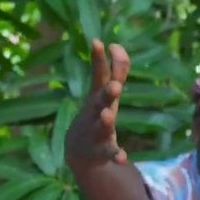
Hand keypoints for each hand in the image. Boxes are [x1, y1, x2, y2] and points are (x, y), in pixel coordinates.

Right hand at [66, 39, 129, 165]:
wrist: (78, 151)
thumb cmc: (95, 115)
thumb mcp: (104, 93)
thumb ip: (116, 70)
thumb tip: (118, 45)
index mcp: (98, 96)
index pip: (99, 75)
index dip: (99, 60)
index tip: (98, 42)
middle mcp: (95, 112)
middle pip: (100, 100)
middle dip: (108, 92)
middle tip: (115, 86)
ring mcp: (96, 131)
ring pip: (102, 126)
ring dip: (106, 121)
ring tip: (109, 115)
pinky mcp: (101, 151)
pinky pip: (109, 153)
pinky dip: (116, 154)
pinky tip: (122, 156)